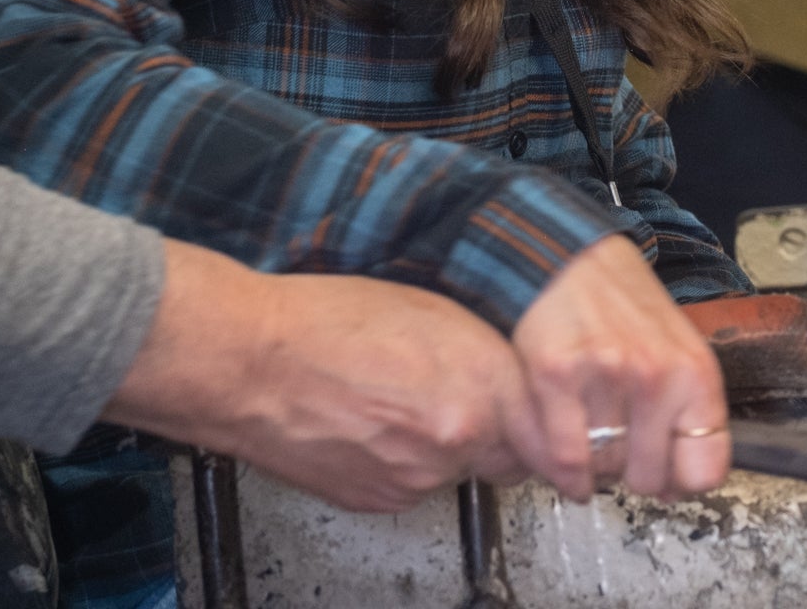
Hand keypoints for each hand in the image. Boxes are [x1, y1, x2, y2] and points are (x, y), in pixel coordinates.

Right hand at [108, 241, 533, 511]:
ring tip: (411, 397)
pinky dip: (412, 458)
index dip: (553, 413)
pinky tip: (382, 419)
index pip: (555, 423)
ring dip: (455, 442)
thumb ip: (483, 347)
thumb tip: (514, 367)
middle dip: (510, 432)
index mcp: (477, 383)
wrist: (251, 362)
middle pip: (516, 455)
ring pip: (463, 468)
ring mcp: (416, 477)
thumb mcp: (429, 305)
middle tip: (483, 398)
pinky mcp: (379, 499)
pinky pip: (417, 482)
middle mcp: (456, 439)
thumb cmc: (326, 318)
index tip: (555, 409)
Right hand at [508, 235, 730, 501]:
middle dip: (629, 470)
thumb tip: (675, 488)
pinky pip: (563, 460)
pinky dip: (561, 472)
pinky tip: (564, 459)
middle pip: (647, 479)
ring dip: (593, 464)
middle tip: (617, 443)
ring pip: (603, 470)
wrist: (567, 256)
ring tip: (589, 434)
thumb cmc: (621, 302)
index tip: (664, 474)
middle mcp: (656, 374)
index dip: (680, 481)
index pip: (705, 470)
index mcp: (695, 371)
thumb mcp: (676, 346)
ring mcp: (606, 375)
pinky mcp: (557, 375)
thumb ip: (685, 411)